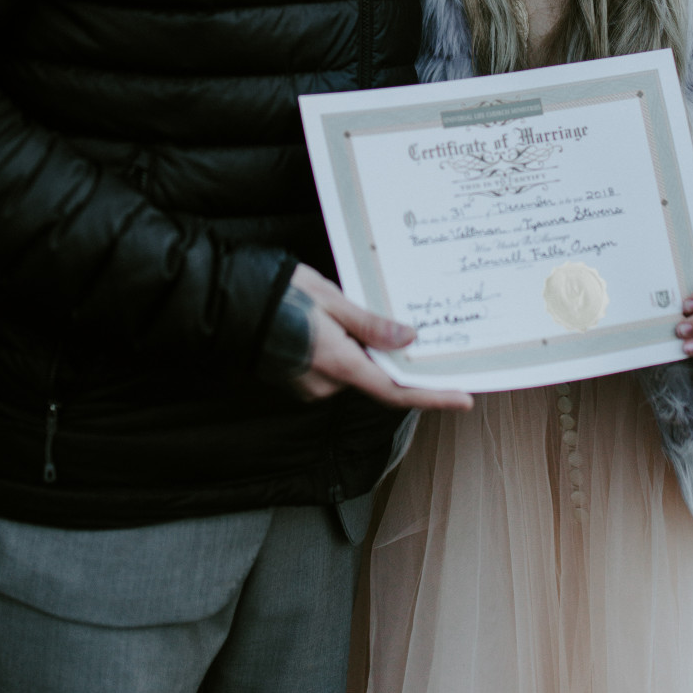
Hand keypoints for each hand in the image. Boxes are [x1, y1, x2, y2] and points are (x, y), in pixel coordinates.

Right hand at [286, 264, 474, 411]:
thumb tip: (409, 339)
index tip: (464, 398)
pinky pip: (333, 369)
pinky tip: (339, 326)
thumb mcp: (332, 299)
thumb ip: (371, 324)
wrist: (228, 302)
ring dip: (364, 351)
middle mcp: (326, 385)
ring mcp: (309, 385)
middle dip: (392, 358)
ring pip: (353, 371)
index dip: (433, 395)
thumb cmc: (280, 294)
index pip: (397, 390)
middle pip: (375, 378)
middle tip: (410, 328)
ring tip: (356, 315)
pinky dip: (345, 352)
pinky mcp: (297, 379)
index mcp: (340, 365)